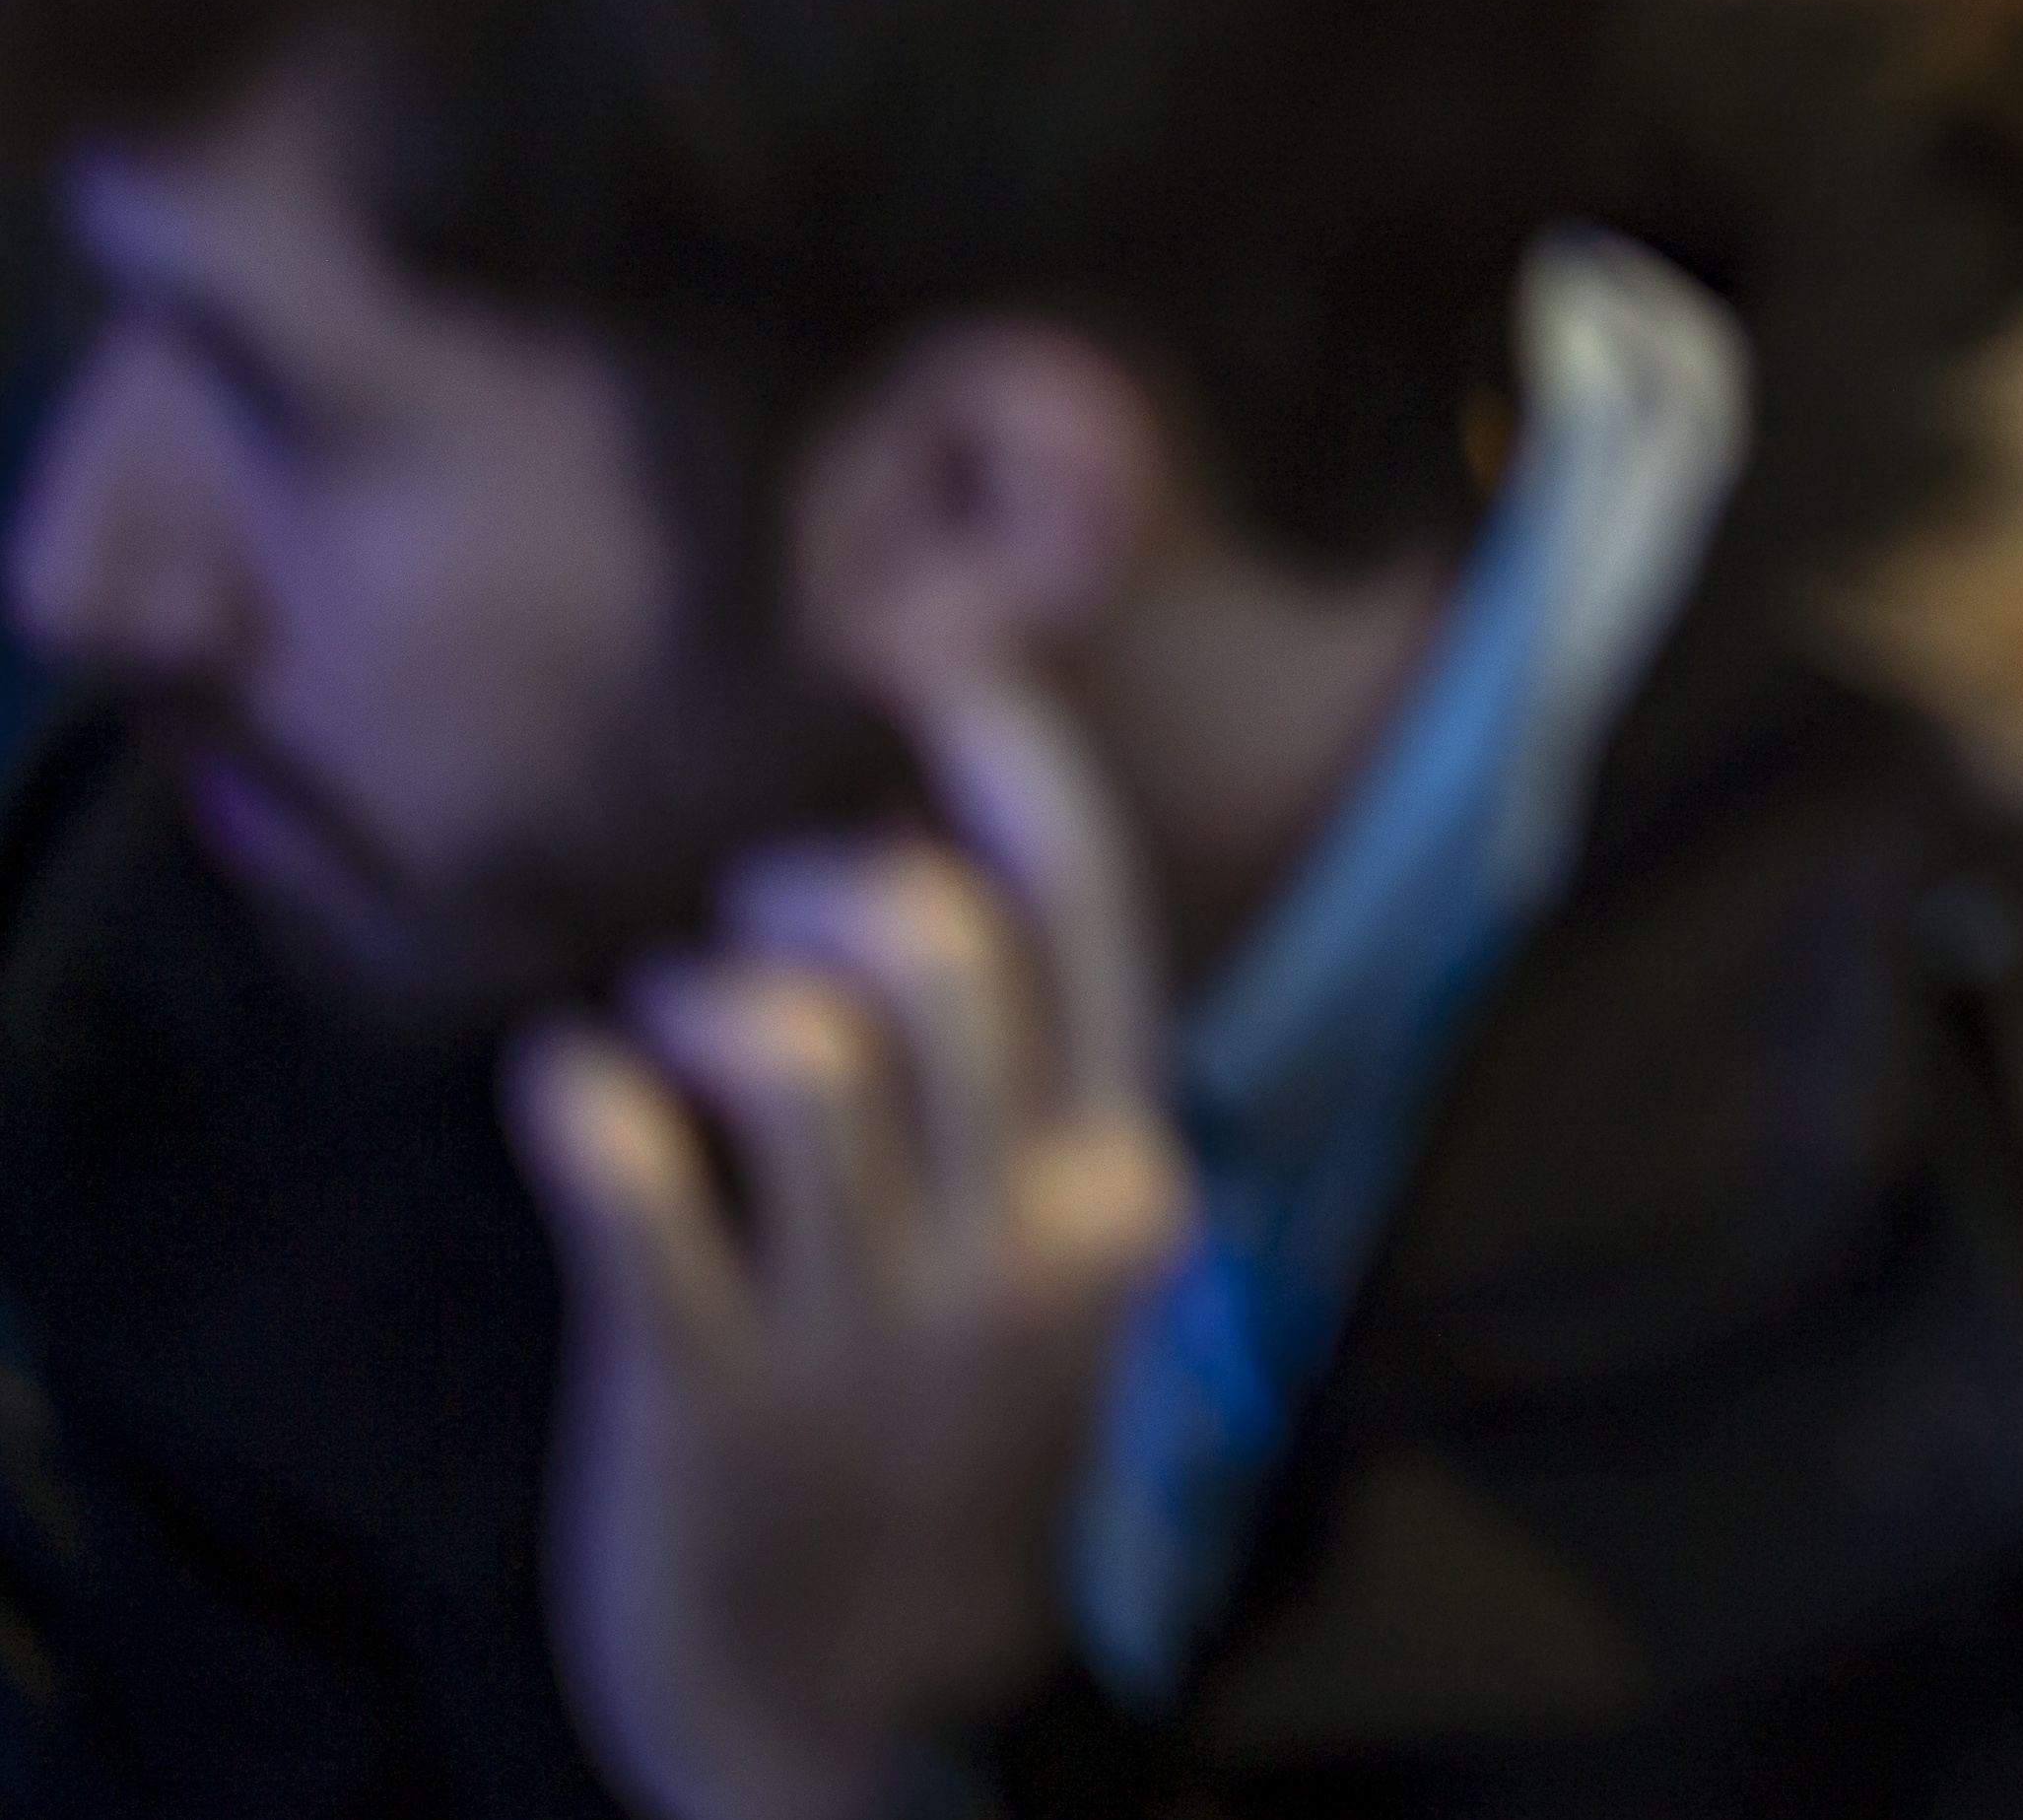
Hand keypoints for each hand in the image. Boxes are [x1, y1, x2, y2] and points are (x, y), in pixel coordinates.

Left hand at [509, 681, 1191, 1819]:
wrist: (853, 1711)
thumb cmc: (944, 1435)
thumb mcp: (1048, 1266)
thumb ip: (1024, 1093)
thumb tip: (924, 862)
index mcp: (1113, 1191)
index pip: (1088, 918)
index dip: (1014, 756)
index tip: (933, 654)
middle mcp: (1012, 1244)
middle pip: (931, 951)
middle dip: (815, 882)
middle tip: (759, 914)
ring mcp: (864, 1326)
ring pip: (785, 1049)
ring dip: (698, 989)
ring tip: (671, 1022)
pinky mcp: (705, 1393)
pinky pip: (626, 1182)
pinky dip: (576, 1094)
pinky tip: (566, 1089)